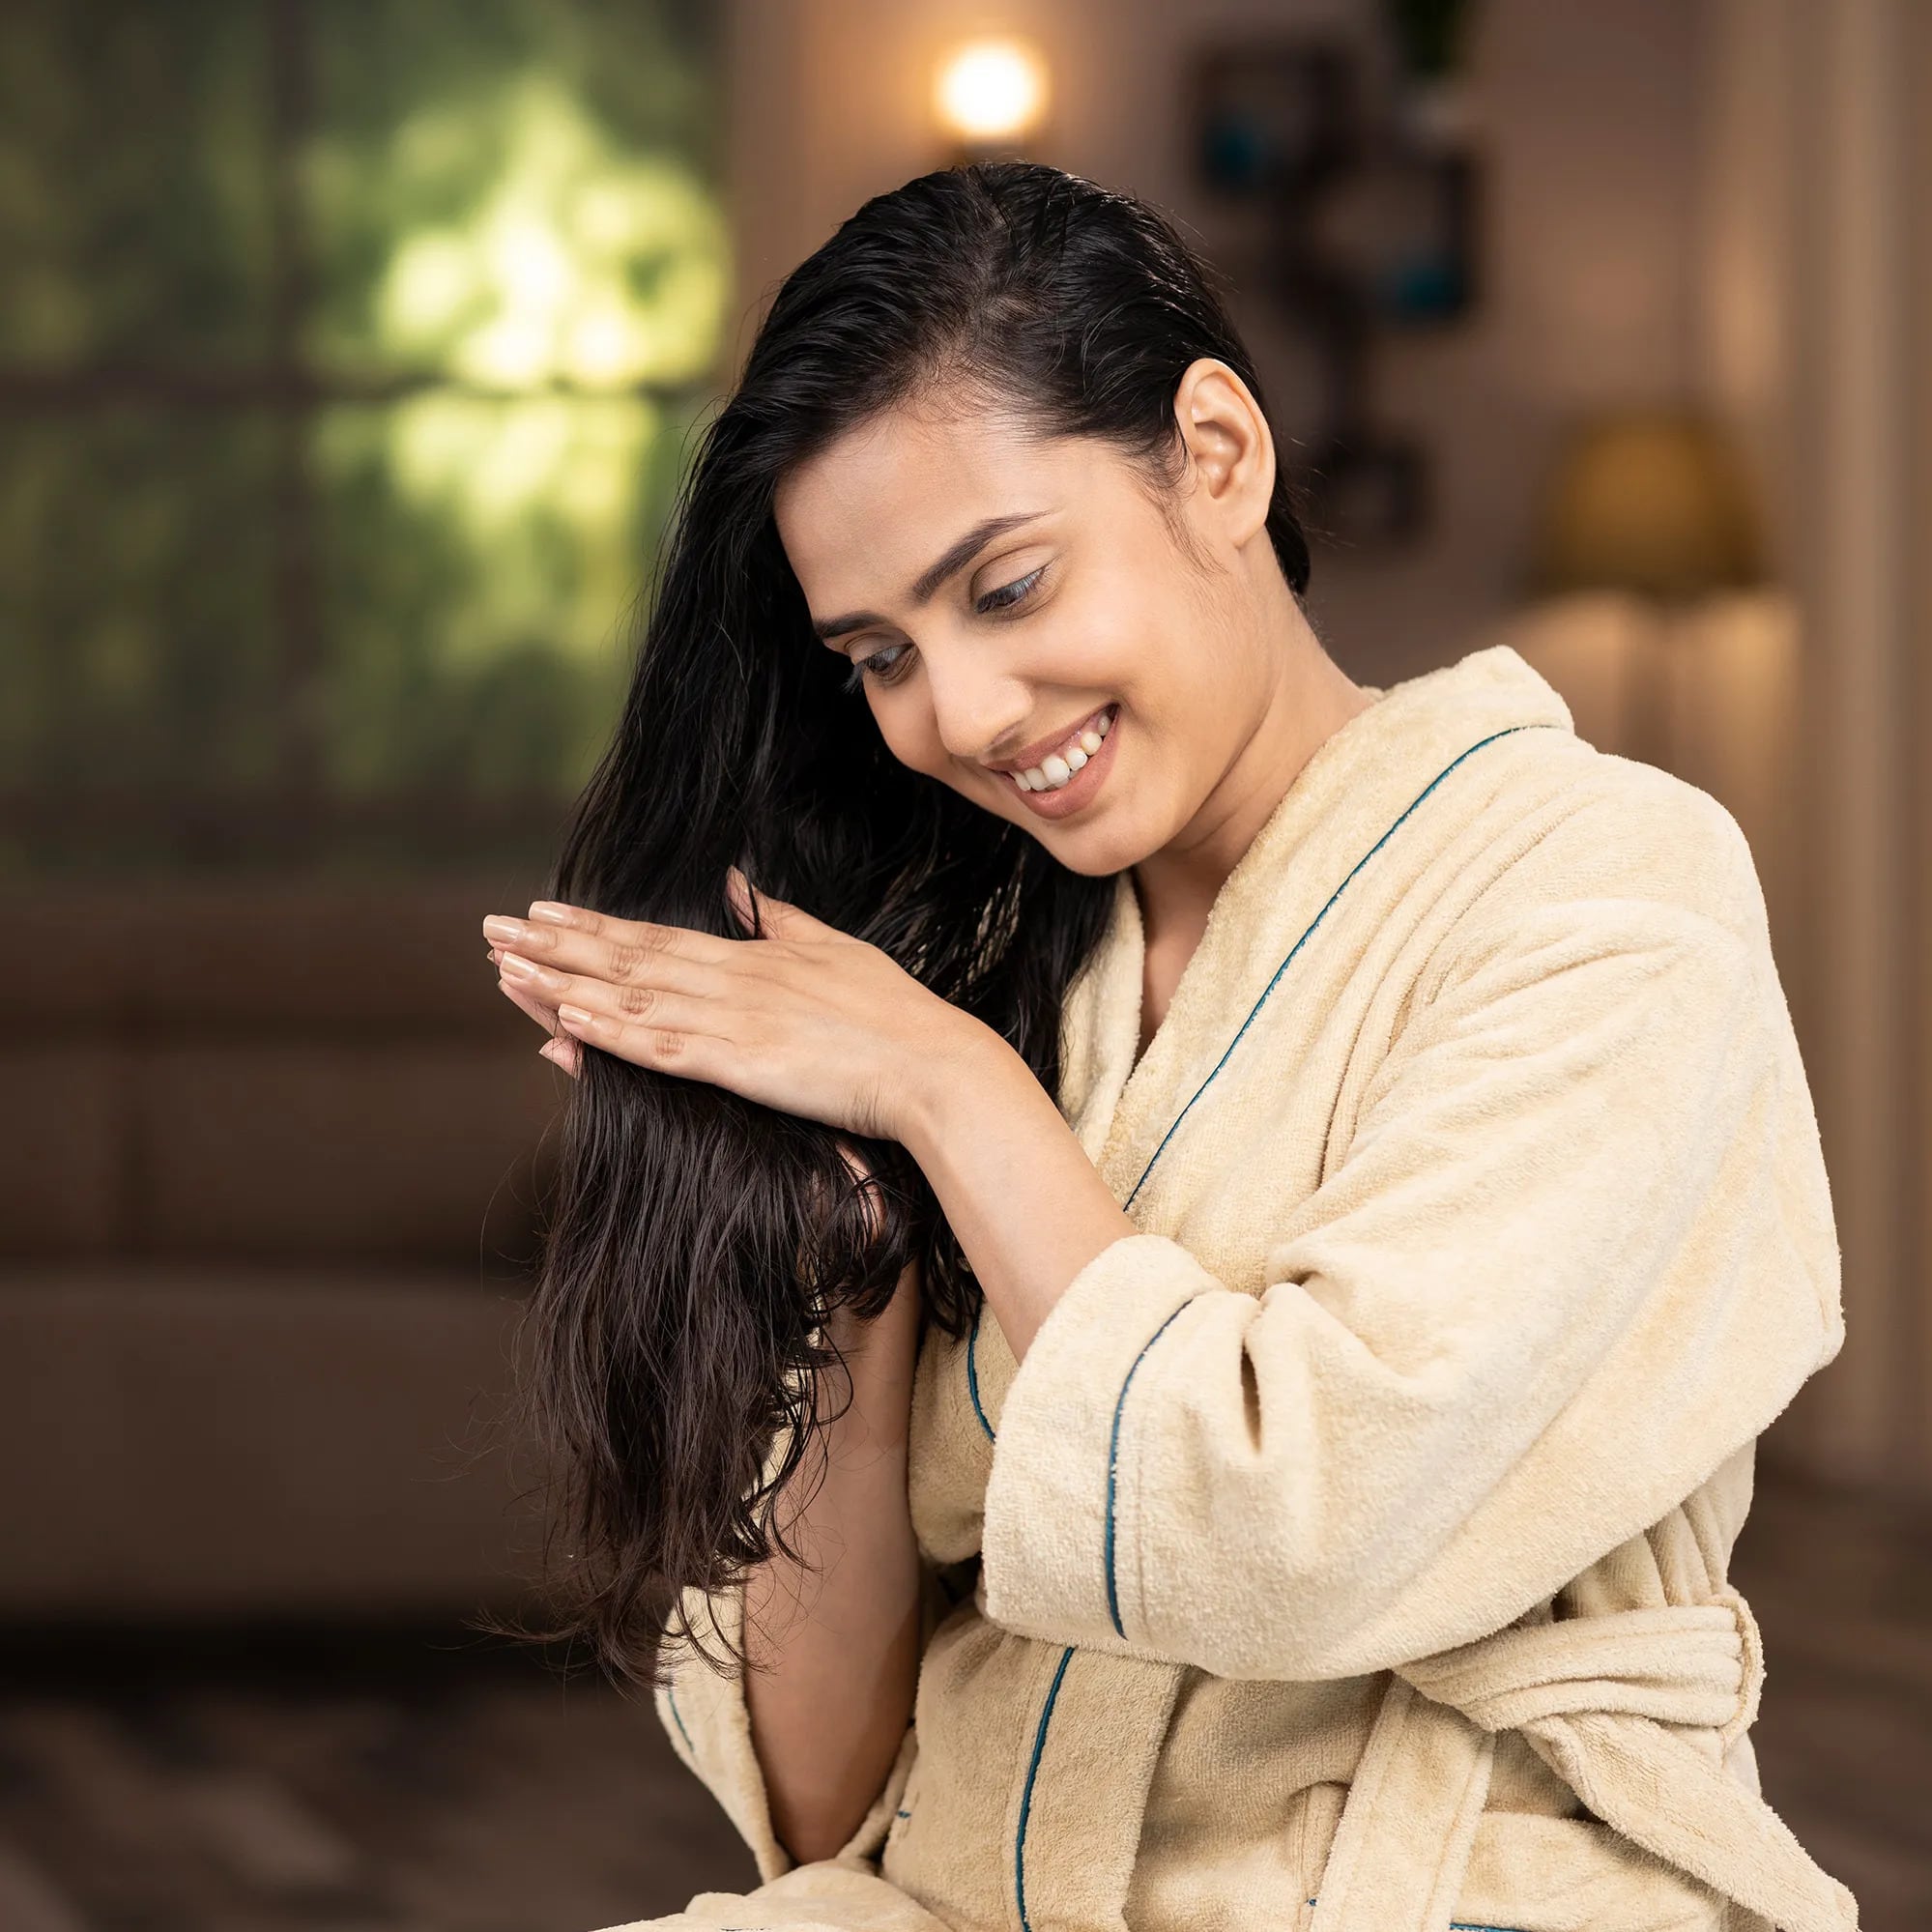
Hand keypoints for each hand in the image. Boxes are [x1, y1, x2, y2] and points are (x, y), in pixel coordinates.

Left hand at [481, 867, 979, 1143]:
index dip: (592, 924)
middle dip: (554, 943)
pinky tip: (564, 1016)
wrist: (934, 1066)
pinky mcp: (742, 1063)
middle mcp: (731, 981)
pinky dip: (609, 1029)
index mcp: (751, 958)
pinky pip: (661, 1045)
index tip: (540, 910)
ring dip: (562, 979)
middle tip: (491, 929)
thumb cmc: (894, 1015)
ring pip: (630, 996)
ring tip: (504, 967)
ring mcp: (733, 1021)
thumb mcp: (836, 950)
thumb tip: (741, 885)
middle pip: (627, 958)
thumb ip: (780, 921)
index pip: (654, 936)